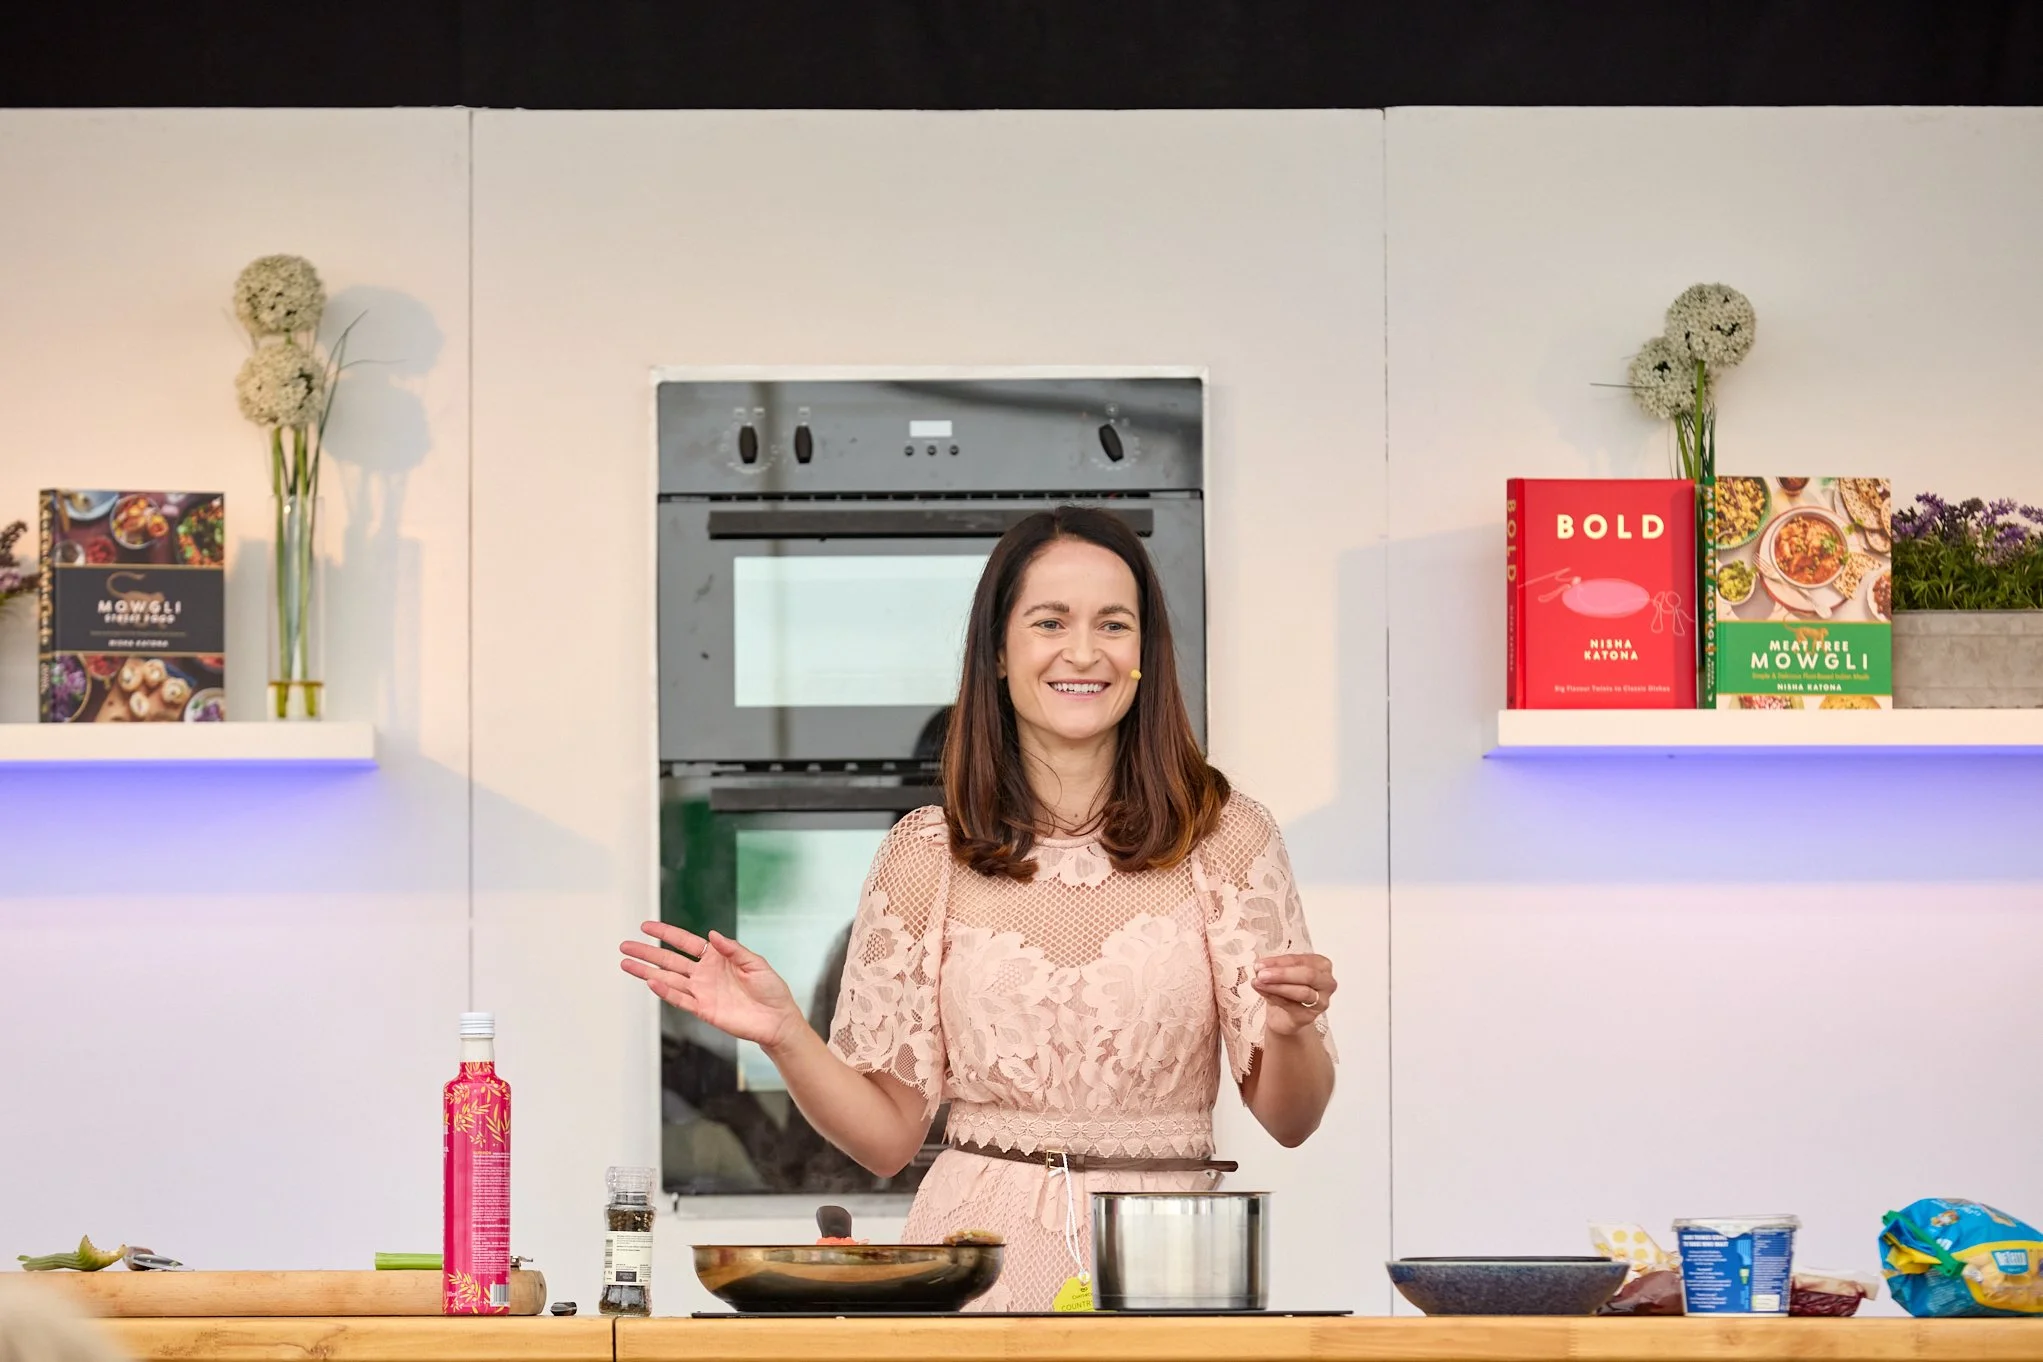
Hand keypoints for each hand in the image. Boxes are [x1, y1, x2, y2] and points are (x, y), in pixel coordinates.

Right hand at [620, 922, 804, 1051]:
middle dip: (647, 952)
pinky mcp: (703, 1009)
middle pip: (669, 960)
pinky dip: (665, 991)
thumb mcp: (756, 963)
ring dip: (647, 971)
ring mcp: (701, 992)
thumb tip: (713, 934)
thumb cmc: (771, 989)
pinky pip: (680, 999)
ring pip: (668, 979)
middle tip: (626, 946)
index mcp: (716, 958)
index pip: (685, 942)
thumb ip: (733, 949)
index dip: (666, 934)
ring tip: (626, 964)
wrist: (777, 1019)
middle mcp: (704, 974)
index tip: (646, 926)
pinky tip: (651, 981)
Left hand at [1253, 953, 1335, 1037]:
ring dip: (1278, 986)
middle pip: (1308, 975)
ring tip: (1259, 982)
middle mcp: (1326, 982)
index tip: (1260, 963)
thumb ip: (1273, 969)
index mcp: (1321, 965)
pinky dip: (1274, 997)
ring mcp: (1321, 1001)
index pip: (1300, 960)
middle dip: (1282, 974)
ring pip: (1302, 992)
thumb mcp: (1280, 974)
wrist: (1284, 1016)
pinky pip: (1292, 1006)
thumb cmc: (1286, 991)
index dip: (1279, 961)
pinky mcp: (1310, 1016)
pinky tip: (1262, 991)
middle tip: (1261, 973)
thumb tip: (1260, 967)